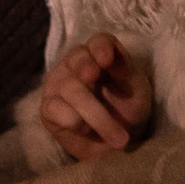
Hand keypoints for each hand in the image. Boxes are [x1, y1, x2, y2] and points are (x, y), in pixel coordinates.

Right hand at [38, 35, 154, 156]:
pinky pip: (55, 109)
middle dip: (86, 68)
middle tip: (92, 76)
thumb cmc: (128, 109)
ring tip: (119, 138)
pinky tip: (87, 130)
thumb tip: (114, 60)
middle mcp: (76, 65)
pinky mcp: (48, 108)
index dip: (102, 47)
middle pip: (80, 60)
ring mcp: (59, 84)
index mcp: (100, 54)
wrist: (117, 142)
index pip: (98, 41)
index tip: (107, 60)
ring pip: (71, 88)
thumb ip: (126, 70)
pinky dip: (74, 121)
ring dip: (96, 115)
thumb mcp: (136, 89)